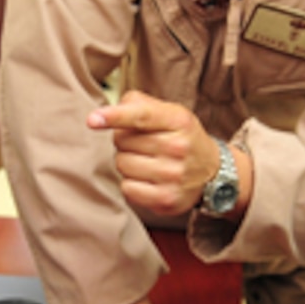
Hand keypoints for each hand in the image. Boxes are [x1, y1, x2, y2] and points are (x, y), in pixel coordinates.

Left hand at [87, 89, 221, 216]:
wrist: (212, 172)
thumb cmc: (180, 137)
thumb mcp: (170, 113)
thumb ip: (139, 104)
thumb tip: (107, 112)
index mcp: (178, 120)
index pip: (141, 116)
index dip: (114, 116)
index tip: (92, 119)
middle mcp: (179, 147)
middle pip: (122, 141)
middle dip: (125, 141)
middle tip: (145, 145)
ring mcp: (174, 176)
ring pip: (122, 164)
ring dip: (127, 162)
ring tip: (147, 161)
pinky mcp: (167, 199)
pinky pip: (127, 188)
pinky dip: (131, 183)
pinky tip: (148, 179)